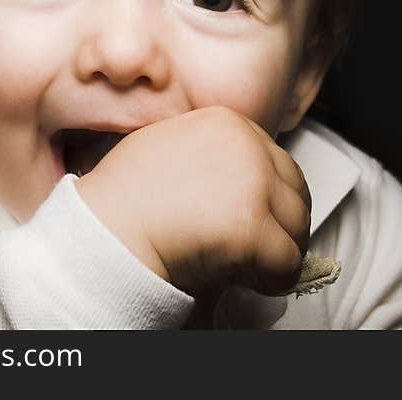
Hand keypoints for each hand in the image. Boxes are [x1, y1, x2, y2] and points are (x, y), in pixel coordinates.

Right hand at [75, 106, 310, 295]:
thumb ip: (211, 151)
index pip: (277, 161)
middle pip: (295, 191)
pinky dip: (274, 278)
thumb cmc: (125, 196)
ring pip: (297, 226)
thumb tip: (242, 182)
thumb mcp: (170, 146)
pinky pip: (288, 261)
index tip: (252, 220)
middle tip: (256, 249)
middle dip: (281, 224)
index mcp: (227, 122)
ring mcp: (251, 183)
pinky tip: (247, 279)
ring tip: (247, 264)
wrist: (104, 229)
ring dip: (278, 250)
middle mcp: (246, 144)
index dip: (269, 197)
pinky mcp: (250, 225)